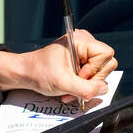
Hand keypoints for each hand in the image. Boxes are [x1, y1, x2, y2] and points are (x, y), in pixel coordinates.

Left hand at [0, 29, 116, 103]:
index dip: (95, 69)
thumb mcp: (63, 83)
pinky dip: (82, 86)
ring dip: (85, 86)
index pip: (106, 54)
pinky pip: (92, 76)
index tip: (78, 76)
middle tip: (73, 87)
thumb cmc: (39, 73)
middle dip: (90, 81)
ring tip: (69, 91)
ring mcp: (84, 52)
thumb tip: (103, 90)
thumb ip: (86, 88)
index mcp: (81, 40)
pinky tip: (69, 90)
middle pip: (106, 64)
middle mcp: (85, 43)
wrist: (25, 73)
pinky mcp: (81, 62)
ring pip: (100, 72)